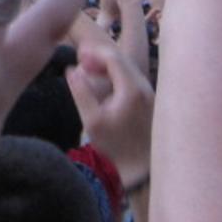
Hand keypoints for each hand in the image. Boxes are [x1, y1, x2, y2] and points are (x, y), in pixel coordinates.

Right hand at [66, 42, 155, 189]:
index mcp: (132, 89)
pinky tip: (105, 84)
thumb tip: (71, 70)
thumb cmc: (115, 147)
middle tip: (81, 60)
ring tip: (90, 71)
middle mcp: (146, 88)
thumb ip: (81, 92)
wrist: (141, 168)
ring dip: (109, 66)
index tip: (78, 56)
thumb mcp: (91, 121)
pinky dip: (118, 76)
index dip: (94, 53)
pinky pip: (133, 79)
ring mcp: (151, 94)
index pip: (114, 57)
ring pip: (129, 69)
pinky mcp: (151, 102)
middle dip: (101, 57)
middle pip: (123, 60)